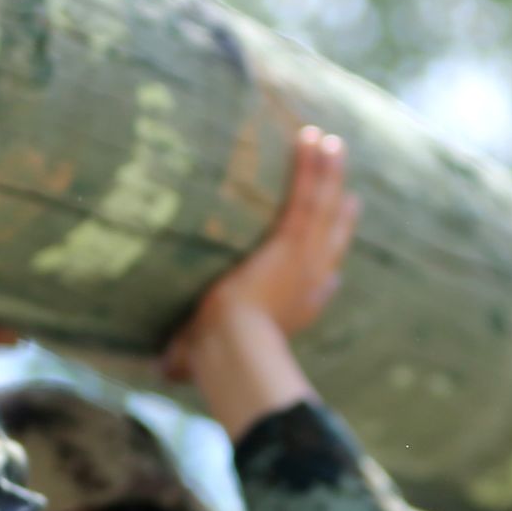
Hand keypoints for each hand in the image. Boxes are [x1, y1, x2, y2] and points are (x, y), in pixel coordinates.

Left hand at [161, 126, 356, 436]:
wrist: (233, 350)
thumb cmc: (217, 359)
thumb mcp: (209, 352)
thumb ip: (194, 353)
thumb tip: (166, 369)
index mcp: (301, 303)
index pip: (325, 270)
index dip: (335, 243)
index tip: (343, 222)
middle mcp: (311, 278)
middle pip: (332, 230)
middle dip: (338, 200)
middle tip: (345, 177)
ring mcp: (305, 258)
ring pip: (324, 206)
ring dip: (329, 171)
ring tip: (331, 142)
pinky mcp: (291, 242)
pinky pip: (307, 196)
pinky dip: (314, 168)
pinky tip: (315, 141)